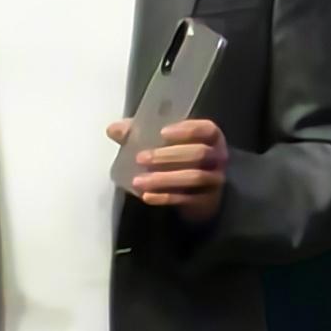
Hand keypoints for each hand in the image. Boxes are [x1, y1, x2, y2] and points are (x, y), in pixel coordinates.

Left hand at [110, 114, 229, 222]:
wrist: (199, 192)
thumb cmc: (181, 158)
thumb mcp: (164, 142)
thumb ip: (141, 133)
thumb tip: (113, 129)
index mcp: (211, 137)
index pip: (206, 129)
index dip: (186, 130)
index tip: (162, 133)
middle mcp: (218, 157)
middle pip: (199, 153)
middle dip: (169, 155)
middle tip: (141, 158)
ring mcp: (215, 180)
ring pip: (194, 177)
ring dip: (164, 178)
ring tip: (139, 181)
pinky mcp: (207, 201)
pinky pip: (187, 199)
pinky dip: (165, 197)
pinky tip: (147, 196)